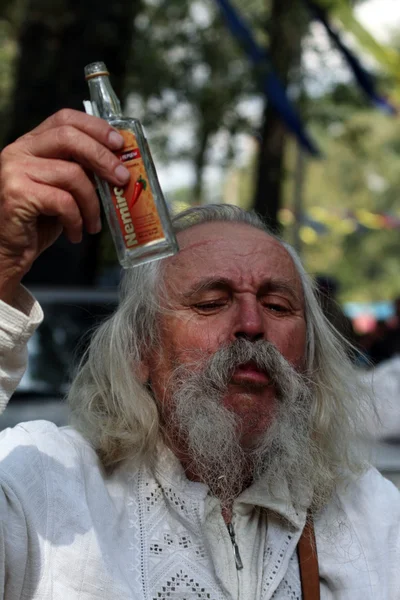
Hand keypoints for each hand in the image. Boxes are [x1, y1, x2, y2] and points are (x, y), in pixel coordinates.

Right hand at [0, 109, 129, 303]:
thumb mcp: (63, 190)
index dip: (96, 128)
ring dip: (92, 204)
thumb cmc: (37, 221)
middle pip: (70, 138)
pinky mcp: (17, 194)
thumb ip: (82, 172)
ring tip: (94, 224)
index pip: (65, 119)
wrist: (9, 250)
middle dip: (103, 158)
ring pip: (72, 174)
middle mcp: (19, 151)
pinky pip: (63, 201)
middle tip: (122, 179)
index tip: (119, 143)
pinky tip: (75, 233)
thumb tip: (118, 166)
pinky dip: (77, 220)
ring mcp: (15, 170)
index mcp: (32, 144)